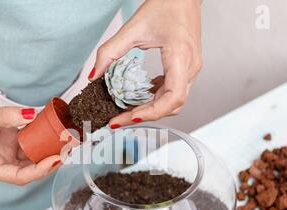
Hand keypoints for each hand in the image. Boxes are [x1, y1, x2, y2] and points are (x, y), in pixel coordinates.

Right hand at [0, 95, 61, 184]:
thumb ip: (6, 116)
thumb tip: (32, 113)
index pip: (20, 176)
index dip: (40, 170)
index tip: (57, 159)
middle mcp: (0, 163)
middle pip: (31, 167)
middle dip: (52, 159)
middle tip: (70, 147)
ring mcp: (6, 151)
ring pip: (33, 154)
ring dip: (50, 147)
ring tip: (68, 138)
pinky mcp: (10, 139)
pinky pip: (30, 139)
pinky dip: (42, 135)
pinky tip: (55, 128)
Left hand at [90, 0, 201, 126]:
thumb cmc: (166, 4)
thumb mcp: (133, 28)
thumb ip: (110, 52)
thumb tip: (94, 75)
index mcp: (181, 56)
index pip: (172, 98)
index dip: (150, 113)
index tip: (127, 118)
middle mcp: (191, 67)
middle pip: (172, 106)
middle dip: (145, 115)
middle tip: (119, 120)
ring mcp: (192, 69)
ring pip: (174, 102)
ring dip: (151, 109)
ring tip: (127, 111)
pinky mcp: (187, 68)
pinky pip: (174, 92)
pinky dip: (158, 99)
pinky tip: (143, 95)